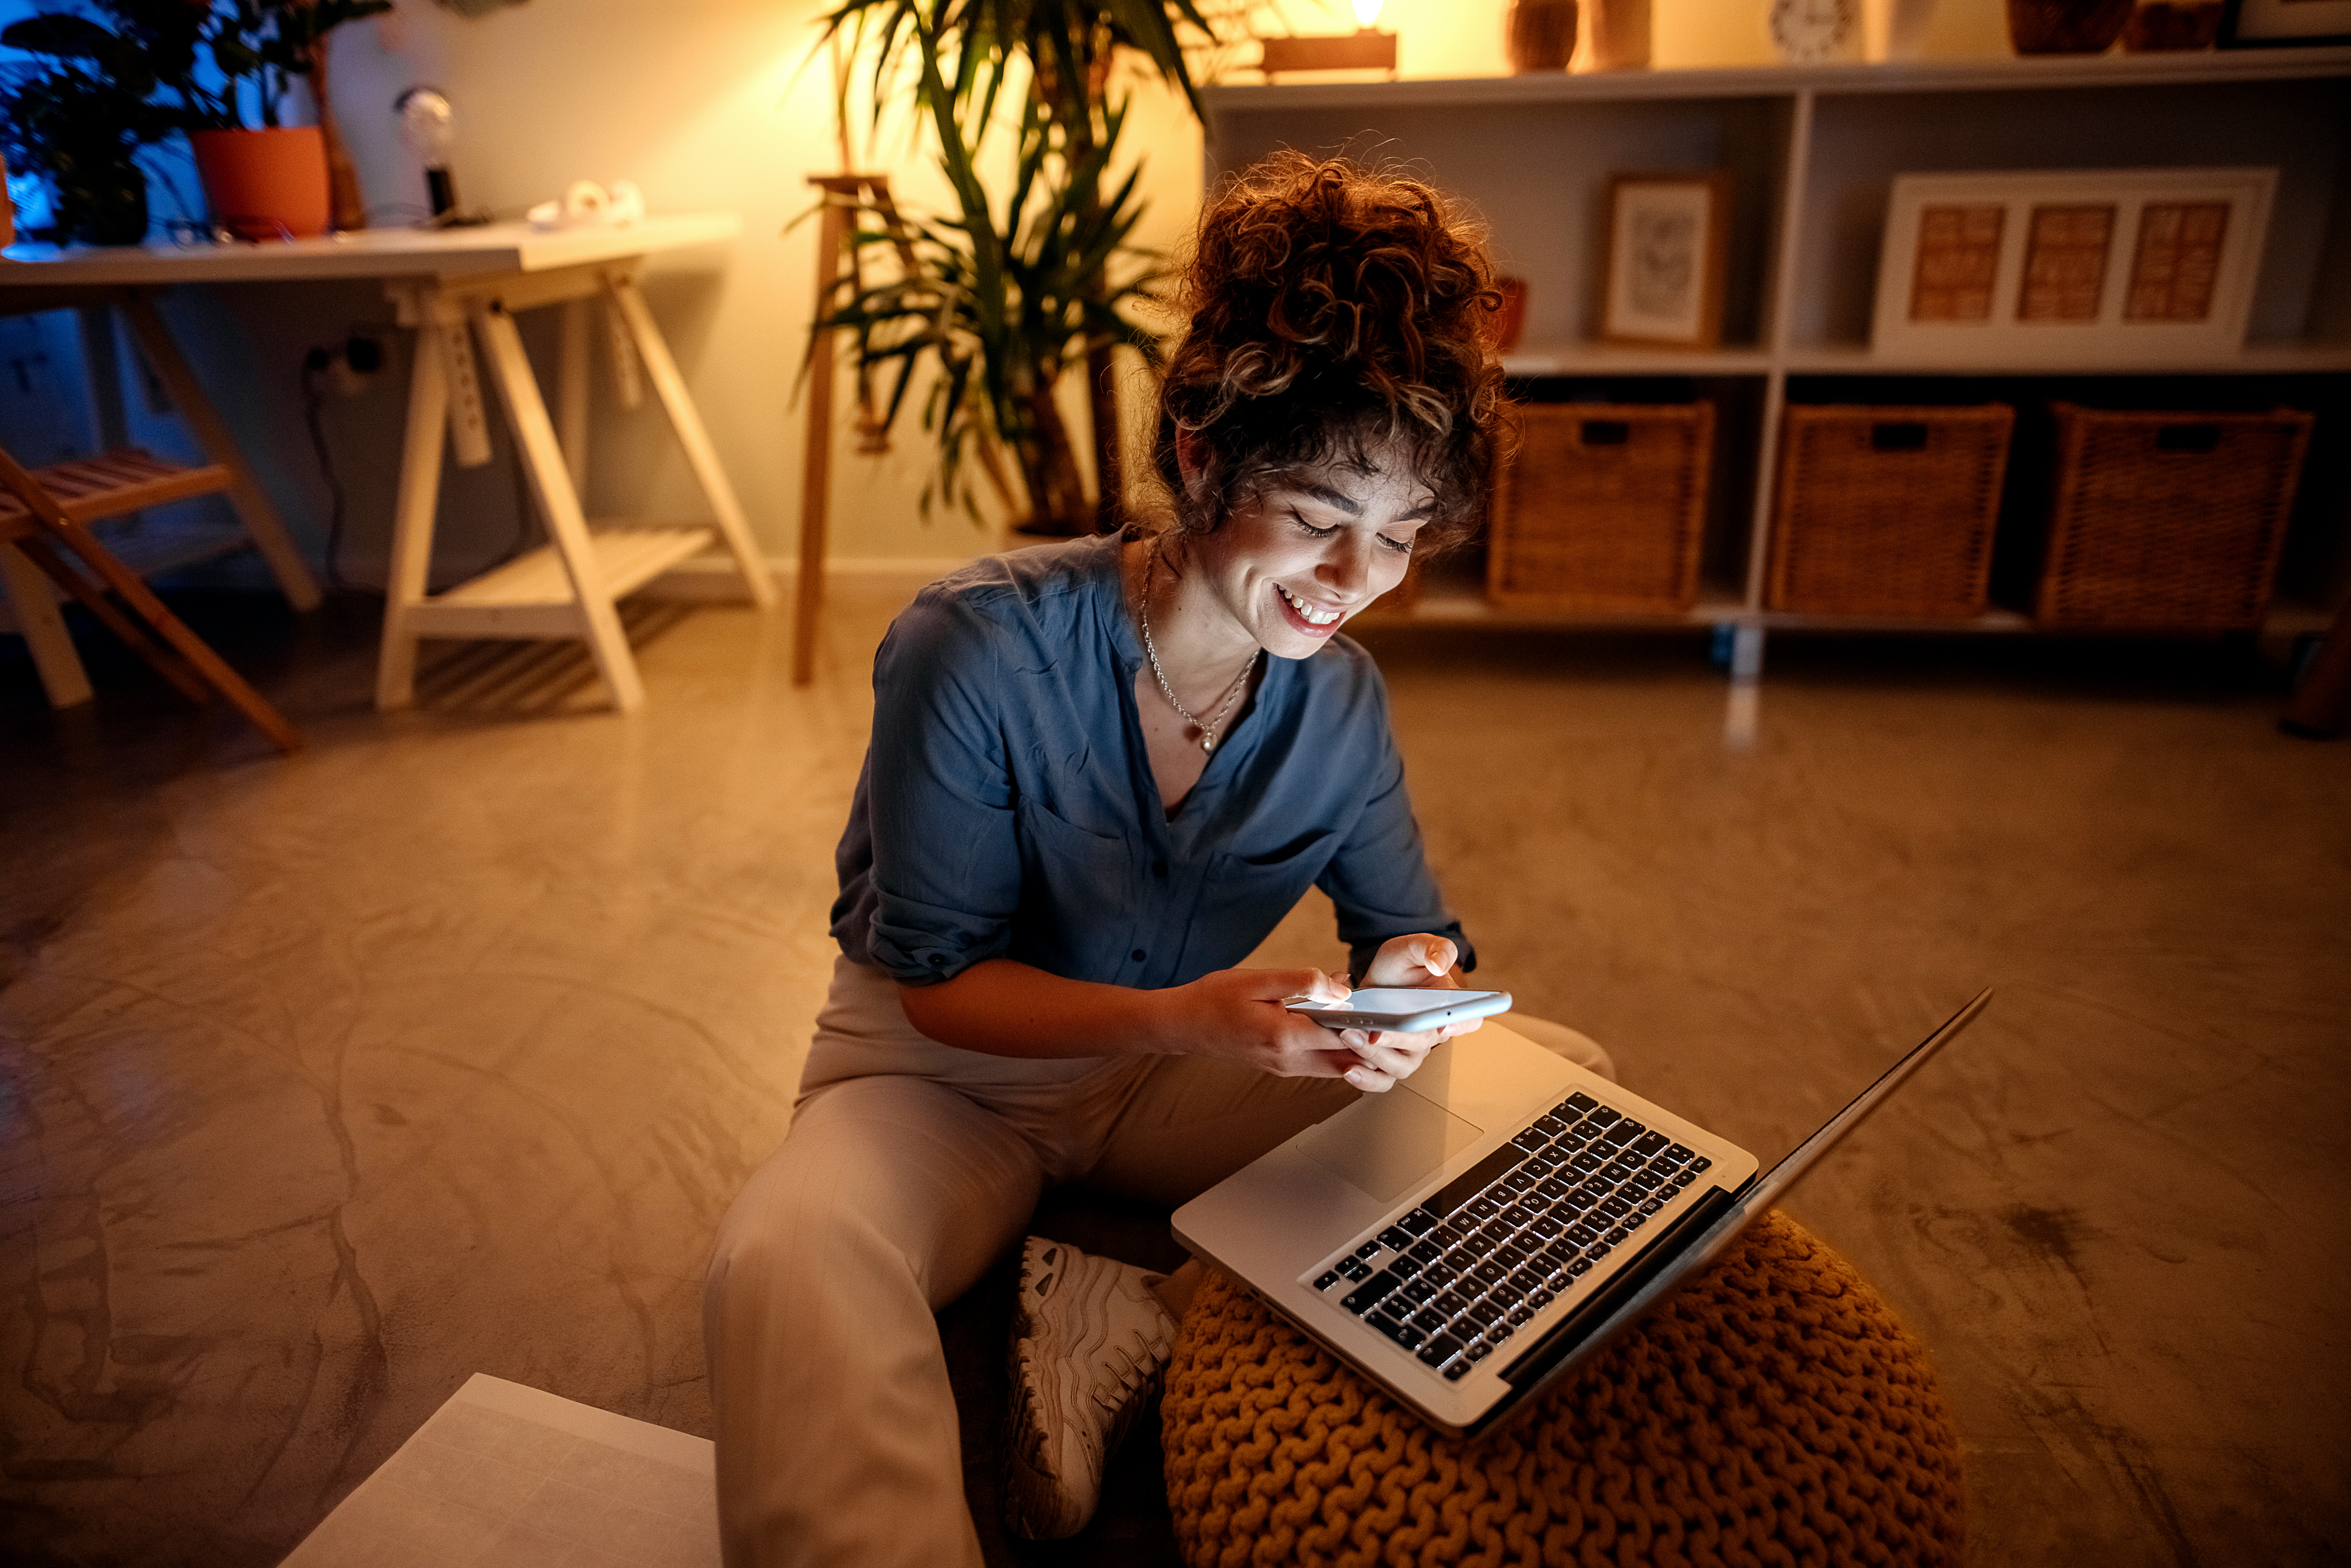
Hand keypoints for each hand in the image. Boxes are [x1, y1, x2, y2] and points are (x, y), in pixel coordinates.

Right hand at [1159, 966, 1379, 1083]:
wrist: (1183, 1024)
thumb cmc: (1215, 998)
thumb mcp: (1258, 979)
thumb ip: (1303, 981)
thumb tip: (1341, 989)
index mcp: (1284, 1036)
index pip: (1343, 1035)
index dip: (1370, 1022)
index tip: (1389, 1008)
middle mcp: (1288, 1060)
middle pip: (1347, 1061)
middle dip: (1370, 1043)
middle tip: (1390, 1021)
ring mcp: (1284, 1068)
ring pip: (1336, 1068)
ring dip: (1354, 1049)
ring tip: (1369, 1022)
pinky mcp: (1279, 1067)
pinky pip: (1320, 1065)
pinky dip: (1336, 1051)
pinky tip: (1340, 1027)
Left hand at [1335, 934, 1481, 1088]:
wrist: (1372, 980)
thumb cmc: (1400, 964)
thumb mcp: (1414, 947)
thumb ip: (1433, 948)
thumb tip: (1440, 964)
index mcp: (1448, 1006)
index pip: (1469, 1020)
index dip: (1460, 1025)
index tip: (1441, 1026)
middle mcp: (1431, 1035)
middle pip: (1422, 1045)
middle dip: (1396, 1039)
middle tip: (1373, 1031)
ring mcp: (1408, 1052)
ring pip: (1400, 1066)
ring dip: (1375, 1055)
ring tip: (1350, 1036)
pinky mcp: (1385, 1062)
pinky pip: (1381, 1080)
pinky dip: (1365, 1078)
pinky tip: (1349, 1068)